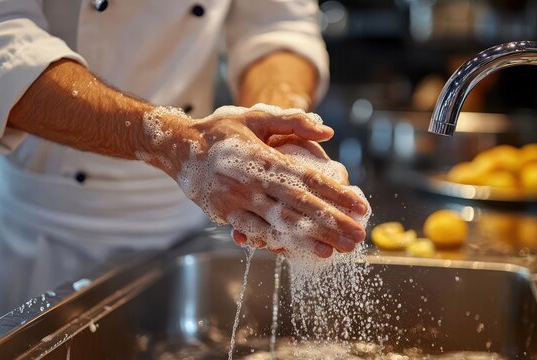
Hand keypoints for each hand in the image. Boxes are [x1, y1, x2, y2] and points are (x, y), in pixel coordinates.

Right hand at [176, 109, 367, 256]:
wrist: (178, 146)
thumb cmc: (221, 130)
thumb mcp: (255, 116)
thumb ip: (293, 121)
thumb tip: (327, 131)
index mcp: (262, 156)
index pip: (307, 178)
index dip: (335, 194)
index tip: (359, 206)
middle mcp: (251, 181)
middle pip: (299, 206)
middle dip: (331, 223)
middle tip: (357, 236)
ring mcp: (237, 200)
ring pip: (279, 223)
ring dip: (310, 239)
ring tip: (336, 249)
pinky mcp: (225, 214)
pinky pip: (255, 232)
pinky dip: (278, 242)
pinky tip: (299, 250)